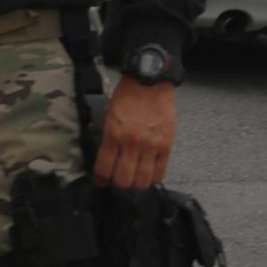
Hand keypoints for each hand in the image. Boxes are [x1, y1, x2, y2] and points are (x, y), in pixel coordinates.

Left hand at [92, 75, 175, 189]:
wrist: (149, 82)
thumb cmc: (127, 96)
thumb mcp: (109, 116)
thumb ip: (109, 139)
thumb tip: (107, 159)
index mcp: (113, 134)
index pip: (104, 168)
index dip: (100, 180)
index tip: (100, 182)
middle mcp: (131, 143)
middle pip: (124, 180)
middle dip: (118, 184)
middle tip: (118, 180)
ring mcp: (150, 146)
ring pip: (142, 181)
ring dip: (136, 184)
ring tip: (134, 179)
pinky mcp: (166, 146)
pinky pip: (160, 172)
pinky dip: (153, 178)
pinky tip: (148, 174)